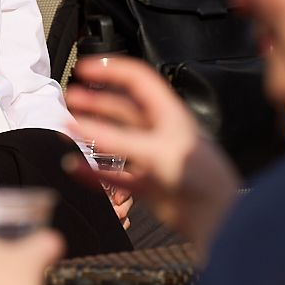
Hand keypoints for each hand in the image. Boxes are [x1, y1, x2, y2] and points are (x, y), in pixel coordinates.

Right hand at [64, 57, 239, 236]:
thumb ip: (115, 139)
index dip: (110, 69)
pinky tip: (77, 168)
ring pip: (115, 140)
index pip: (136, 79)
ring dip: (93, 133)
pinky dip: (93, 172)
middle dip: (96, 100)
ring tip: (70, 127)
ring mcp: (150, 157)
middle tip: (72, 99)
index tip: (84, 69)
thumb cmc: (199, 176)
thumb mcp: (155, 150)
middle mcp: (158, 131)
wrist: (214, 215)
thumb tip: (79, 127)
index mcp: (167, 112)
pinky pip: (112, 174)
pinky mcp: (145, 184)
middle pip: (122, 107)